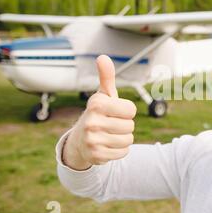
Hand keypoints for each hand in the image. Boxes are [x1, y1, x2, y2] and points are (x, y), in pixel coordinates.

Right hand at [63, 55, 136, 169]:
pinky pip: (123, 152)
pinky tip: (108, 145)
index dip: (127, 111)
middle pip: (130, 126)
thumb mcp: (102, 95)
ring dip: (123, 138)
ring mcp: (92, 140)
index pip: (131, 110)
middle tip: (111, 125)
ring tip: (109, 135)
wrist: (80, 141)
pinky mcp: (96, 156)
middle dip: (125, 126)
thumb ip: (106, 76)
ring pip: (128, 140)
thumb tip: (103, 57)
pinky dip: (119, 150)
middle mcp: (92, 122)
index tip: (115, 112)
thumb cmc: (98, 114)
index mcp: (96, 104)